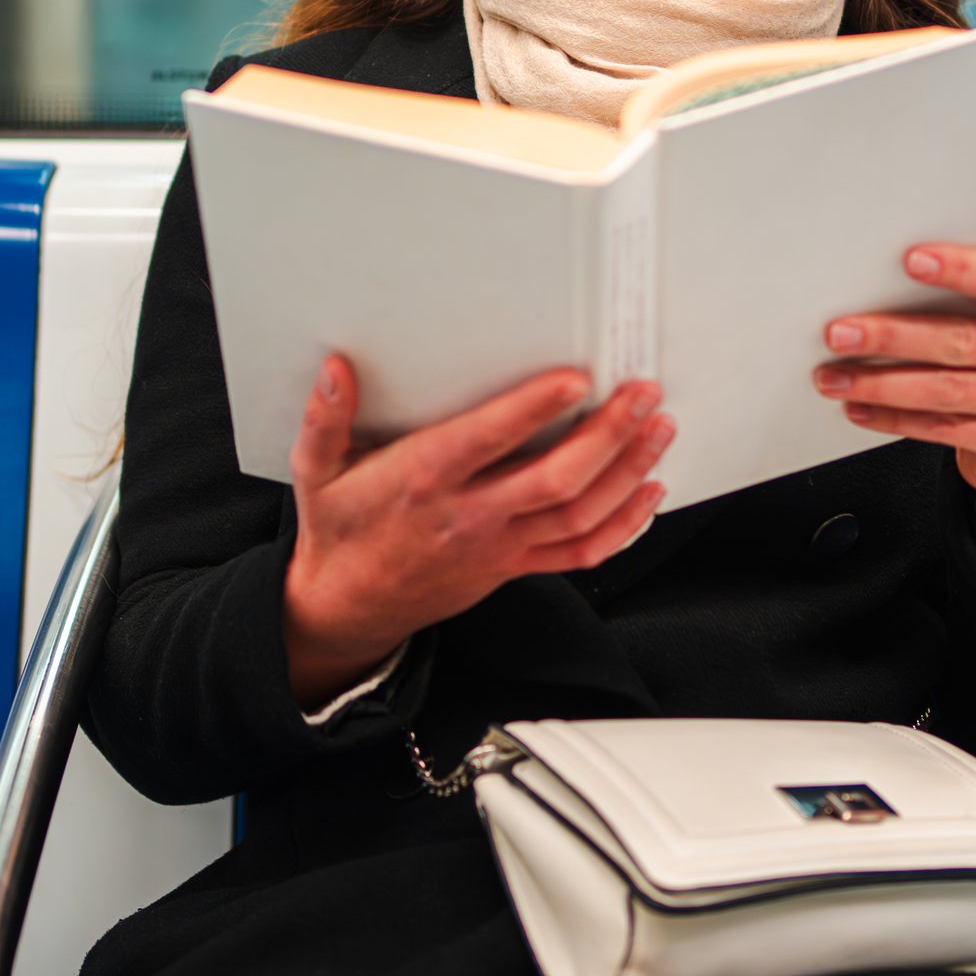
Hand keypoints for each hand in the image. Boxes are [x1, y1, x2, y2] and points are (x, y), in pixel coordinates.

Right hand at [280, 357, 673, 707]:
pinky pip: (580, 554)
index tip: (575, 378)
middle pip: (554, 480)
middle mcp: (469, 515)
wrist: (347, 607)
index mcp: (424, 480)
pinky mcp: (513, 568)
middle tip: (643, 394)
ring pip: (578, 516)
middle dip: (608, 436)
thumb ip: (325, 418)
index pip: (488, 441)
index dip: (534, 409)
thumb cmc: (340, 530)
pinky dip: (623, 525)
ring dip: (627, 472)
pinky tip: (649, 492)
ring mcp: (497, 546)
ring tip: (659, 430)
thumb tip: (337, 368)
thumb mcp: (316, 471)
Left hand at [814, 243, 975, 516]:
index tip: (909, 260)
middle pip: (966, 340)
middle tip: (841, 332)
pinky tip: (861, 409)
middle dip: (894, 336)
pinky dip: (895, 418)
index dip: (960, 268)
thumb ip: (965, 305)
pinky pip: (945, 428)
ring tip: (836, 377)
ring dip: (882, 384)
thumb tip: (883, 291)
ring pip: (949, 390)